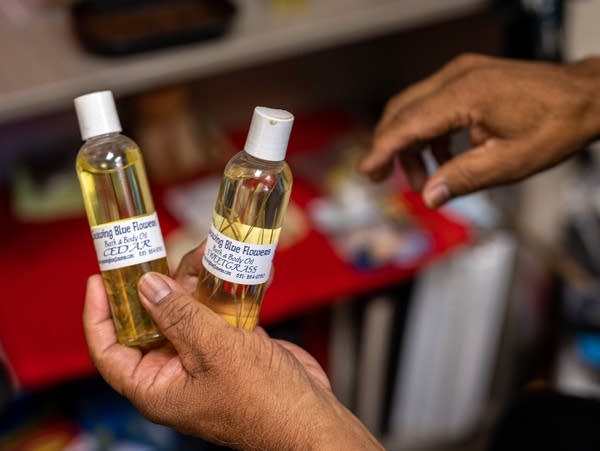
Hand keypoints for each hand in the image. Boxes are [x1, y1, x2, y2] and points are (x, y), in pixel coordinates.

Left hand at [83, 245, 381, 449]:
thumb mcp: (214, 351)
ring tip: (207, 250)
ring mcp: (205, 357)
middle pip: (152, 321)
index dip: (100, 315)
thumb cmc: (262, 400)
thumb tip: (145, 286)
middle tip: (161, 251)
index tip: (100, 280)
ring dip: (197, 281)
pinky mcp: (231, 346)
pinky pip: (219, 312)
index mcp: (157, 386)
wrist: (310, 416)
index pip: (110, 350)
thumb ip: (179, 315)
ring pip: (188, 311)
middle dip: (160, 284)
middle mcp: (176, 371)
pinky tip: (237, 267)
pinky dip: (226, 290)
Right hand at [361, 53, 599, 207]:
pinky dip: (429, 133)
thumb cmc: (555, 125)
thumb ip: (461, 179)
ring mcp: (462, 73)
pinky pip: (433, 104)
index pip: (407, 124)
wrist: (588, 96)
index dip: (382, 150)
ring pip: (415, 108)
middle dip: (389, 147)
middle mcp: (457, 77)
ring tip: (424, 178)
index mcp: (465, 95)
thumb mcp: (508, 163)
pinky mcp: (469, 77)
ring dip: (411, 144)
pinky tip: (444, 158)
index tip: (366, 171)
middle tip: (383, 178)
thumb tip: (429, 197)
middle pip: (402, 111)